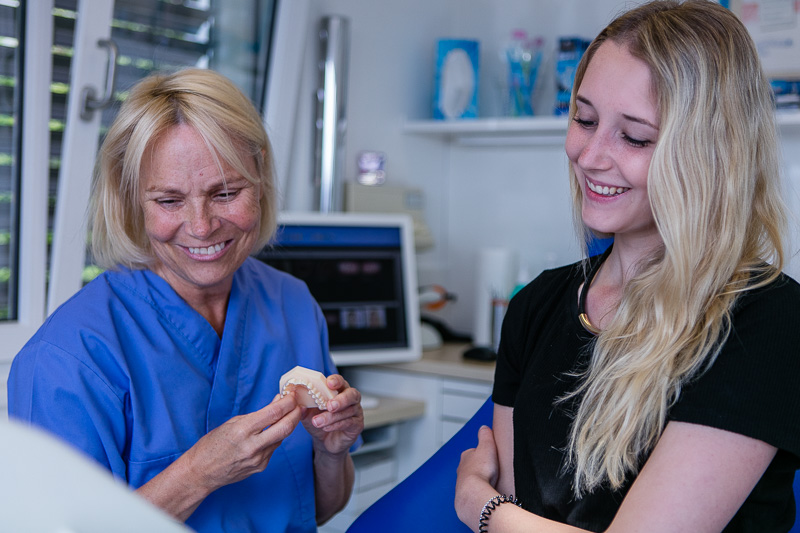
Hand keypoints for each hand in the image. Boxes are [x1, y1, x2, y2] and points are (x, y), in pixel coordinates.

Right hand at [184, 393, 302, 491]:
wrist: (201, 472)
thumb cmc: (213, 444)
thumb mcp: (233, 422)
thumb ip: (258, 414)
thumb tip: (278, 401)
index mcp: (242, 430)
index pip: (274, 413)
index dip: (287, 402)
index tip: (292, 395)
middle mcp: (252, 445)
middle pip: (285, 427)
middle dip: (296, 414)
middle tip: (301, 405)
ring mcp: (258, 458)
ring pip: (281, 438)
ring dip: (287, 425)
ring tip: (289, 415)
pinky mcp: (261, 467)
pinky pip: (273, 448)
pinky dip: (276, 438)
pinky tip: (272, 432)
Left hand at [300, 374, 363, 456]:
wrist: (325, 442)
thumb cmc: (319, 422)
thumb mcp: (308, 413)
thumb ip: (304, 405)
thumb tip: (295, 398)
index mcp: (339, 390)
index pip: (340, 381)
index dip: (336, 380)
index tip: (329, 383)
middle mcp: (350, 399)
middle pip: (352, 394)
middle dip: (341, 399)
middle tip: (329, 405)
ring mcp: (355, 412)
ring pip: (348, 411)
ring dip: (331, 417)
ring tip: (318, 422)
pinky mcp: (357, 425)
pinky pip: (349, 423)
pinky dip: (336, 425)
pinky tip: (326, 427)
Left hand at [455, 425, 501, 528]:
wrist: (474, 492)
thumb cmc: (480, 470)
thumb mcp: (487, 446)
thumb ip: (485, 435)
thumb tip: (483, 428)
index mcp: (466, 456)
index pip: (474, 452)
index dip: (484, 454)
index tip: (491, 456)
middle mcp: (461, 469)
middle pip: (472, 466)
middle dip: (481, 468)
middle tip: (492, 470)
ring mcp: (462, 483)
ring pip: (473, 479)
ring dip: (480, 480)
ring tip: (491, 482)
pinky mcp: (466, 495)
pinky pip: (474, 491)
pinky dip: (480, 491)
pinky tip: (486, 492)